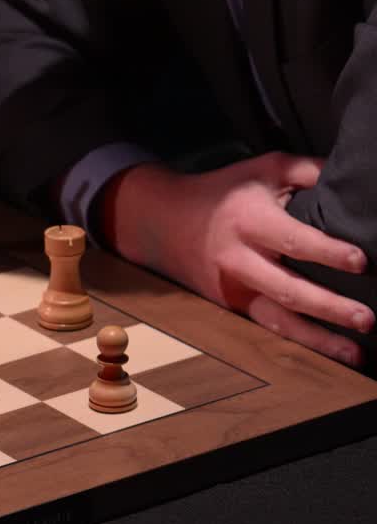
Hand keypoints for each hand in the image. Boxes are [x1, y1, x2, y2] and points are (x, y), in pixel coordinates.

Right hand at [100, 152, 372, 366]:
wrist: (166, 221)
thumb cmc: (225, 191)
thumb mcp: (265, 169)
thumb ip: (309, 171)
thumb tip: (357, 178)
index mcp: (248, 222)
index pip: (293, 241)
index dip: (328, 253)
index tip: (361, 262)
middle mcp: (239, 260)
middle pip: (287, 290)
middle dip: (328, 307)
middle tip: (367, 318)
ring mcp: (234, 289)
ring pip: (278, 320)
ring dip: (319, 339)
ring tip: (356, 354)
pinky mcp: (233, 305)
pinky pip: (271, 327)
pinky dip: (303, 341)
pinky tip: (332, 350)